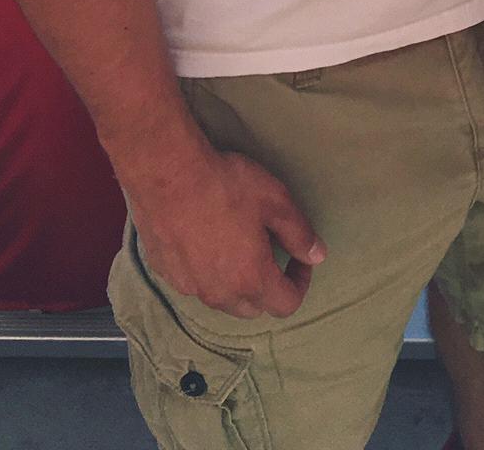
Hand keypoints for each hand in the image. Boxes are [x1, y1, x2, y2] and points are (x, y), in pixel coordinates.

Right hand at [124, 144, 325, 319]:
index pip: (286, 305)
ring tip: (239, 245)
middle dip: (269, 286)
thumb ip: (299, 234)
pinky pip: (195, 284)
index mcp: (251, 280)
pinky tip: (206, 240)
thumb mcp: (275, 202)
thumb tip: (318, 255)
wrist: (167, 174)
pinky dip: (207, 273)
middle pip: (254, 308)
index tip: (298, 256)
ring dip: (237, 283)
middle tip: (271, 250)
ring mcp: (189, 287)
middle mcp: (219, 294)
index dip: (300, 282)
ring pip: (223, 299)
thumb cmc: (226, 185)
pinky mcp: (166, 274)